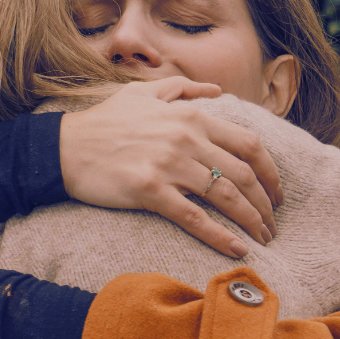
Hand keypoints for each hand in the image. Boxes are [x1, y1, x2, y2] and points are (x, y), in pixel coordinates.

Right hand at [60, 77, 282, 257]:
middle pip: (243, 174)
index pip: (248, 144)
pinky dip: (221, 237)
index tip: (276, 192)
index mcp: (191, 116)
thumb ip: (183, 88)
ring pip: (226, 198)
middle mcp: (186, 139)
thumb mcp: (143, 92)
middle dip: (266, 203)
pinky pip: (196, 219)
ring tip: (262, 239)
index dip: (270, 172)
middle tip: (273, 223)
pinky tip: (237, 250)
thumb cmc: (104, 121)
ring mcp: (169, 165)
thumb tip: (216, 90)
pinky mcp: (150, 191)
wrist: (64, 147)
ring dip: (252, 221)